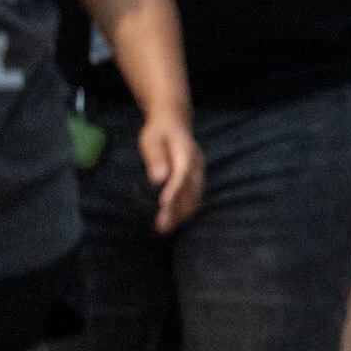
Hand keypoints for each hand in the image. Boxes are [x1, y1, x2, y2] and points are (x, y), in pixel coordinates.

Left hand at [137, 112, 204, 233]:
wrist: (175, 122)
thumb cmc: (159, 131)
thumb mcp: (151, 140)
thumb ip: (155, 157)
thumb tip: (158, 178)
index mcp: (186, 153)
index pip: (182, 175)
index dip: (174, 192)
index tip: (163, 206)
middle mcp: (197, 164)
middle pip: (191, 190)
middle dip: (177, 210)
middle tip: (161, 227)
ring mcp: (199, 171)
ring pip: (195, 195)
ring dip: (182, 213)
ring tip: (165, 228)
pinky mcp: (197, 177)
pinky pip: (195, 195)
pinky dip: (186, 209)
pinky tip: (175, 220)